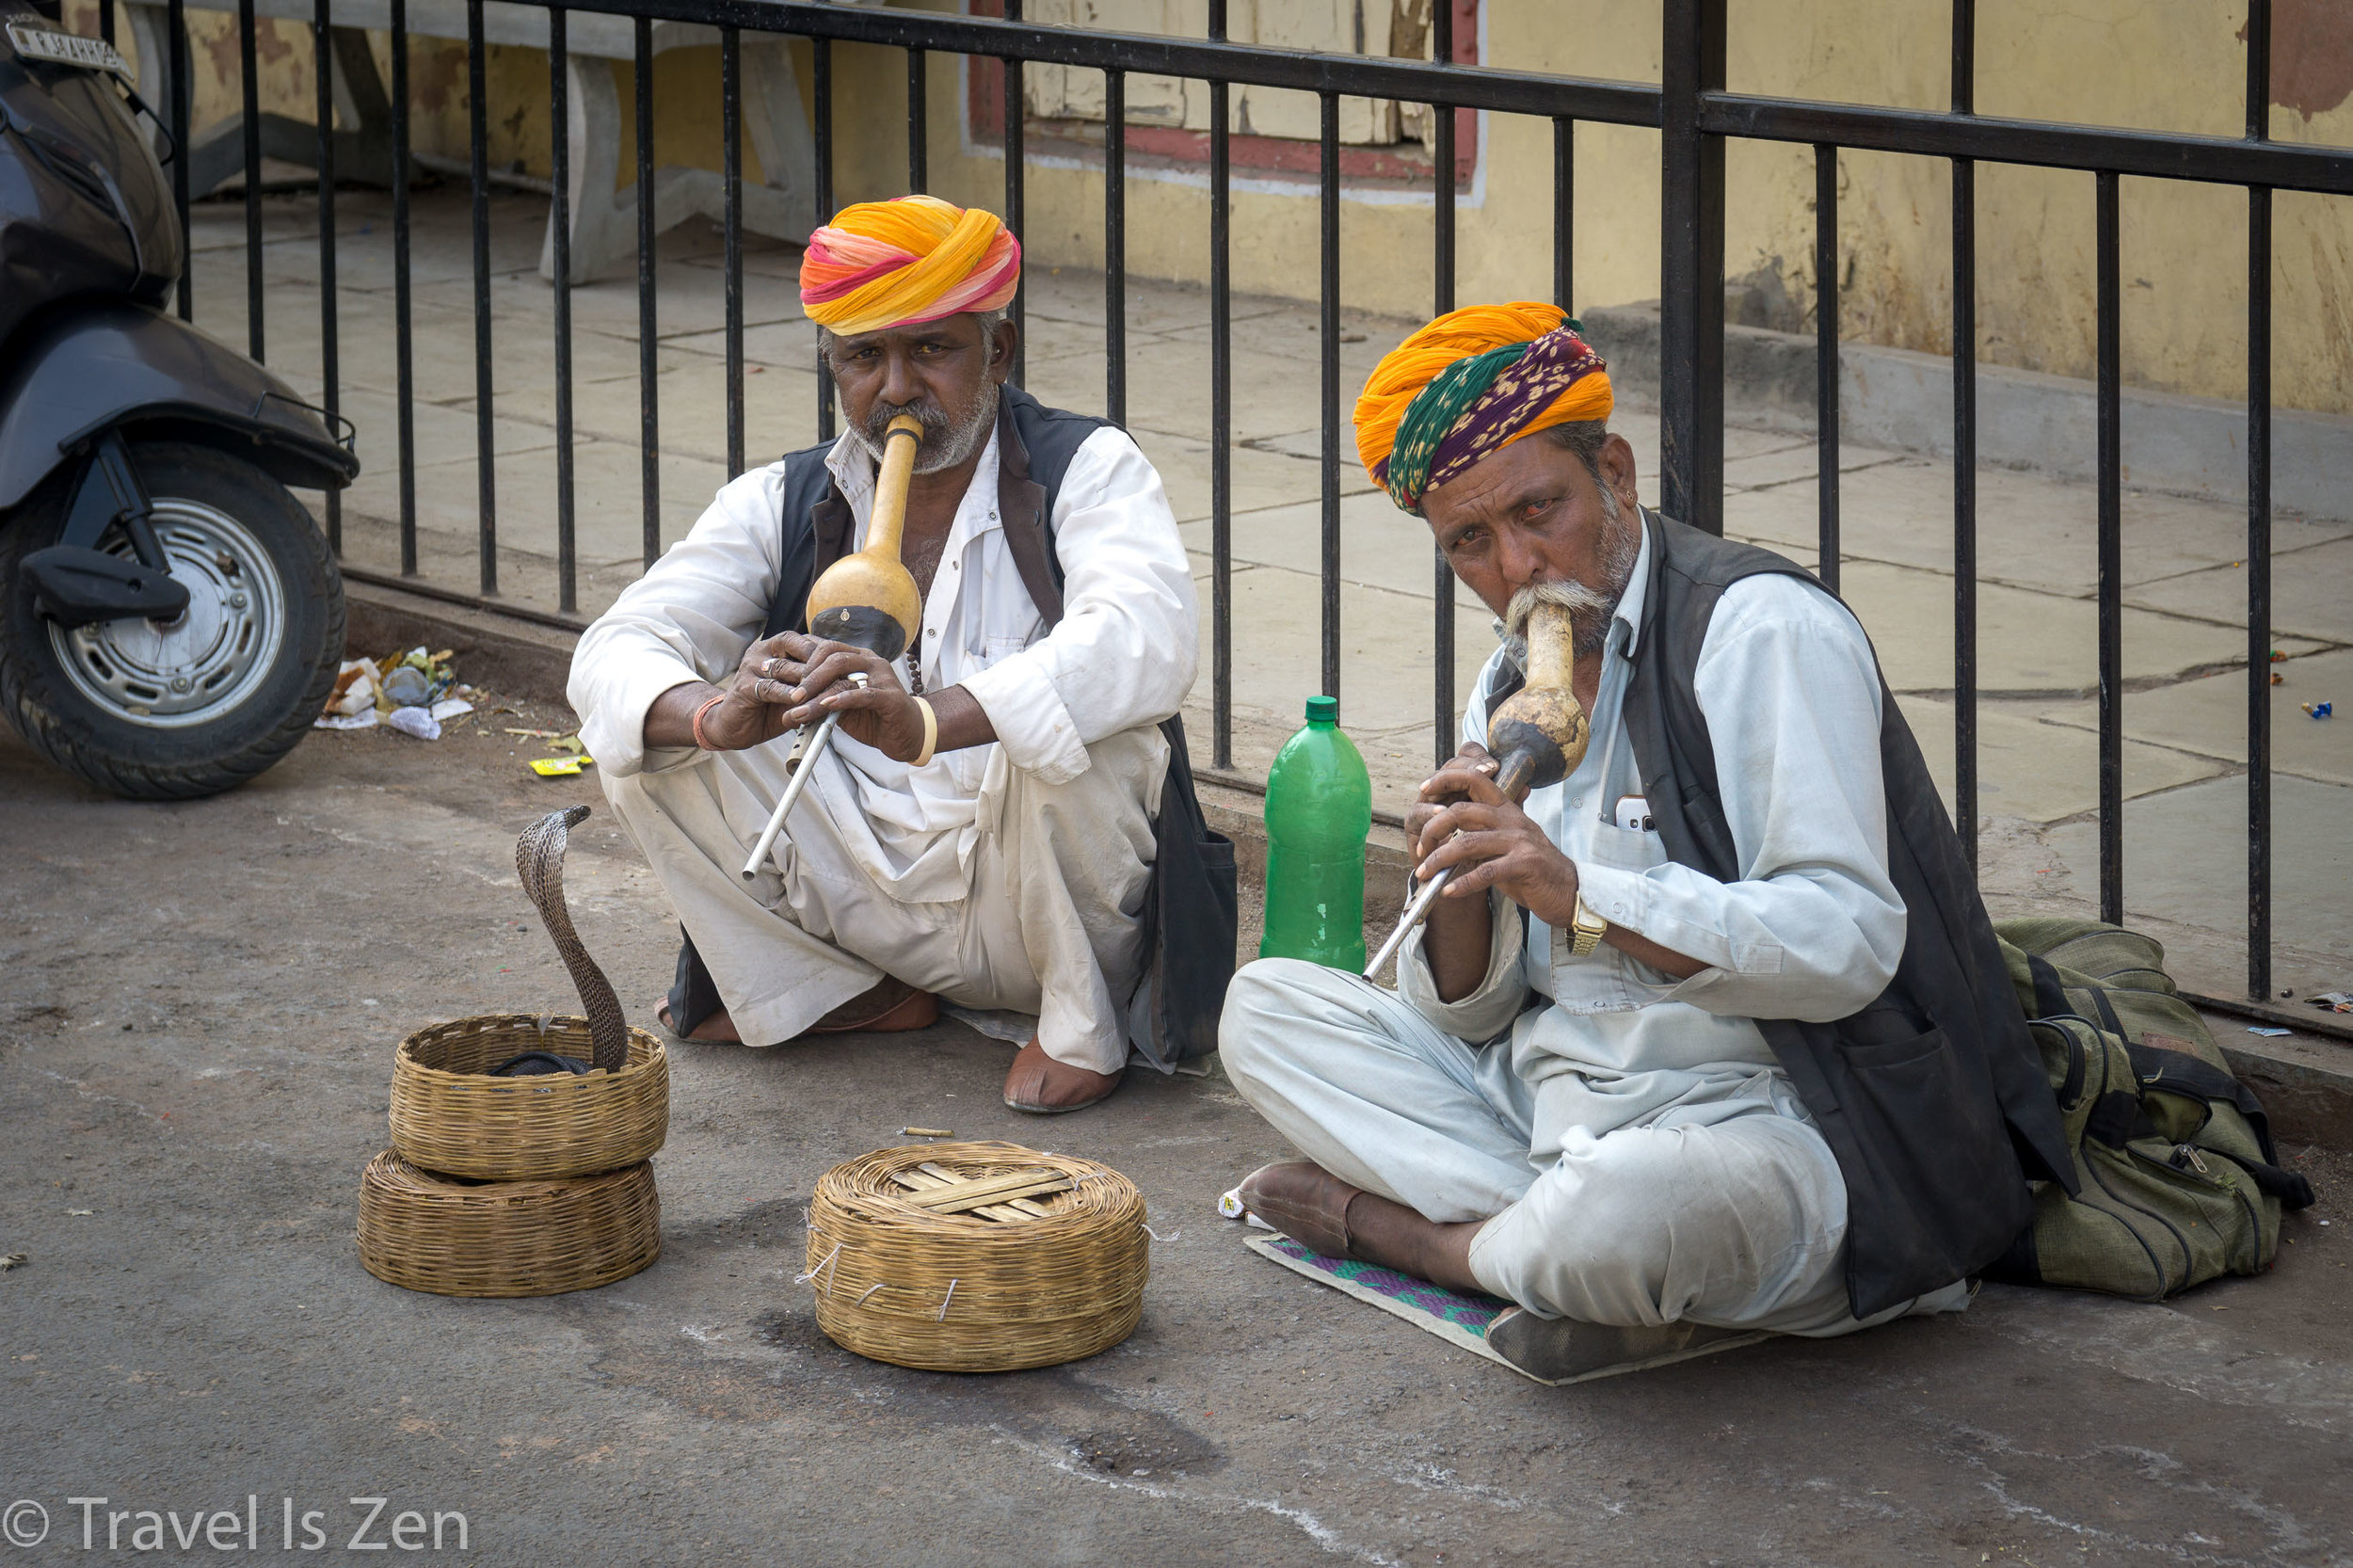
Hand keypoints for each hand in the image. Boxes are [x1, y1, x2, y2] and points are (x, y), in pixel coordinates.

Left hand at [702, 632, 931, 762]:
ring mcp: (883, 678)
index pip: (826, 648)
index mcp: (858, 658)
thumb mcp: (843, 705)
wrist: (908, 734)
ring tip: (800, 709)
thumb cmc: (875, 717)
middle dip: (808, 676)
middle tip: (792, 695)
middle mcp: (870, 662)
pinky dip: (842, 700)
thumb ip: (823, 696)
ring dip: (818, 693)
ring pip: (844, 676)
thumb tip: (790, 701)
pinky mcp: (891, 698)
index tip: (783, 679)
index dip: (803, 661)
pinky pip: (863, 695)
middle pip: (833, 656)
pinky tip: (827, 707)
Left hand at [1409, 741, 1580, 928]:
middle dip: (1433, 829)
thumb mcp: (1507, 842)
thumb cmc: (1532, 869)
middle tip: (1420, 849)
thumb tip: (1444, 832)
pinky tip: (1449, 891)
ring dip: (1439, 859)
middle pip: (1462, 811)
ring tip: (1425, 872)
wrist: (1568, 891)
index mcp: (1507, 809)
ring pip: (1468, 842)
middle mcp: (1512, 820)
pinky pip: (1485, 871)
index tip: (1424, 790)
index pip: (1475, 779)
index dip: (1446, 779)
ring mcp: (1519, 841)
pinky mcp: (1525, 864)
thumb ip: (1482, 831)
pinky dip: (1463, 883)